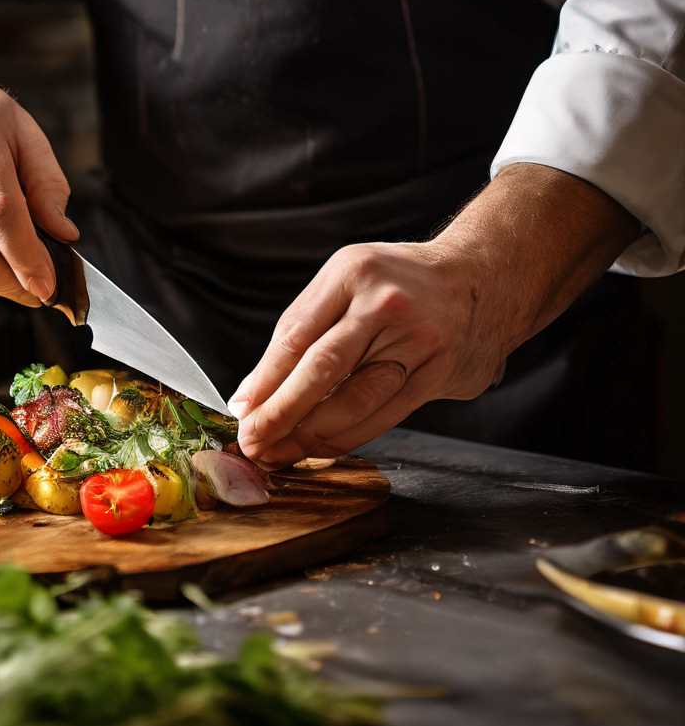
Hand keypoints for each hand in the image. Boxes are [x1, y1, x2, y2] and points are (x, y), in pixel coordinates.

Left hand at [229, 239, 513, 465]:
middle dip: (281, 411)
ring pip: (355, 398)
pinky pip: (387, 412)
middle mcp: (382, 304)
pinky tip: (324, 447)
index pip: (296, 335)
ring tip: (282, 452)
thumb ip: (309, 323)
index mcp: (349, 273)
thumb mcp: (350, 277)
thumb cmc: (400, 281)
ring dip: (313, 433)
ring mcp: (416, 339)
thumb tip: (260, 385)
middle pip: (321, 368)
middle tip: (254, 440)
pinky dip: (351, 434)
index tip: (242, 407)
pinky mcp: (439, 371)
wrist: (484, 277)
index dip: (265, 378)